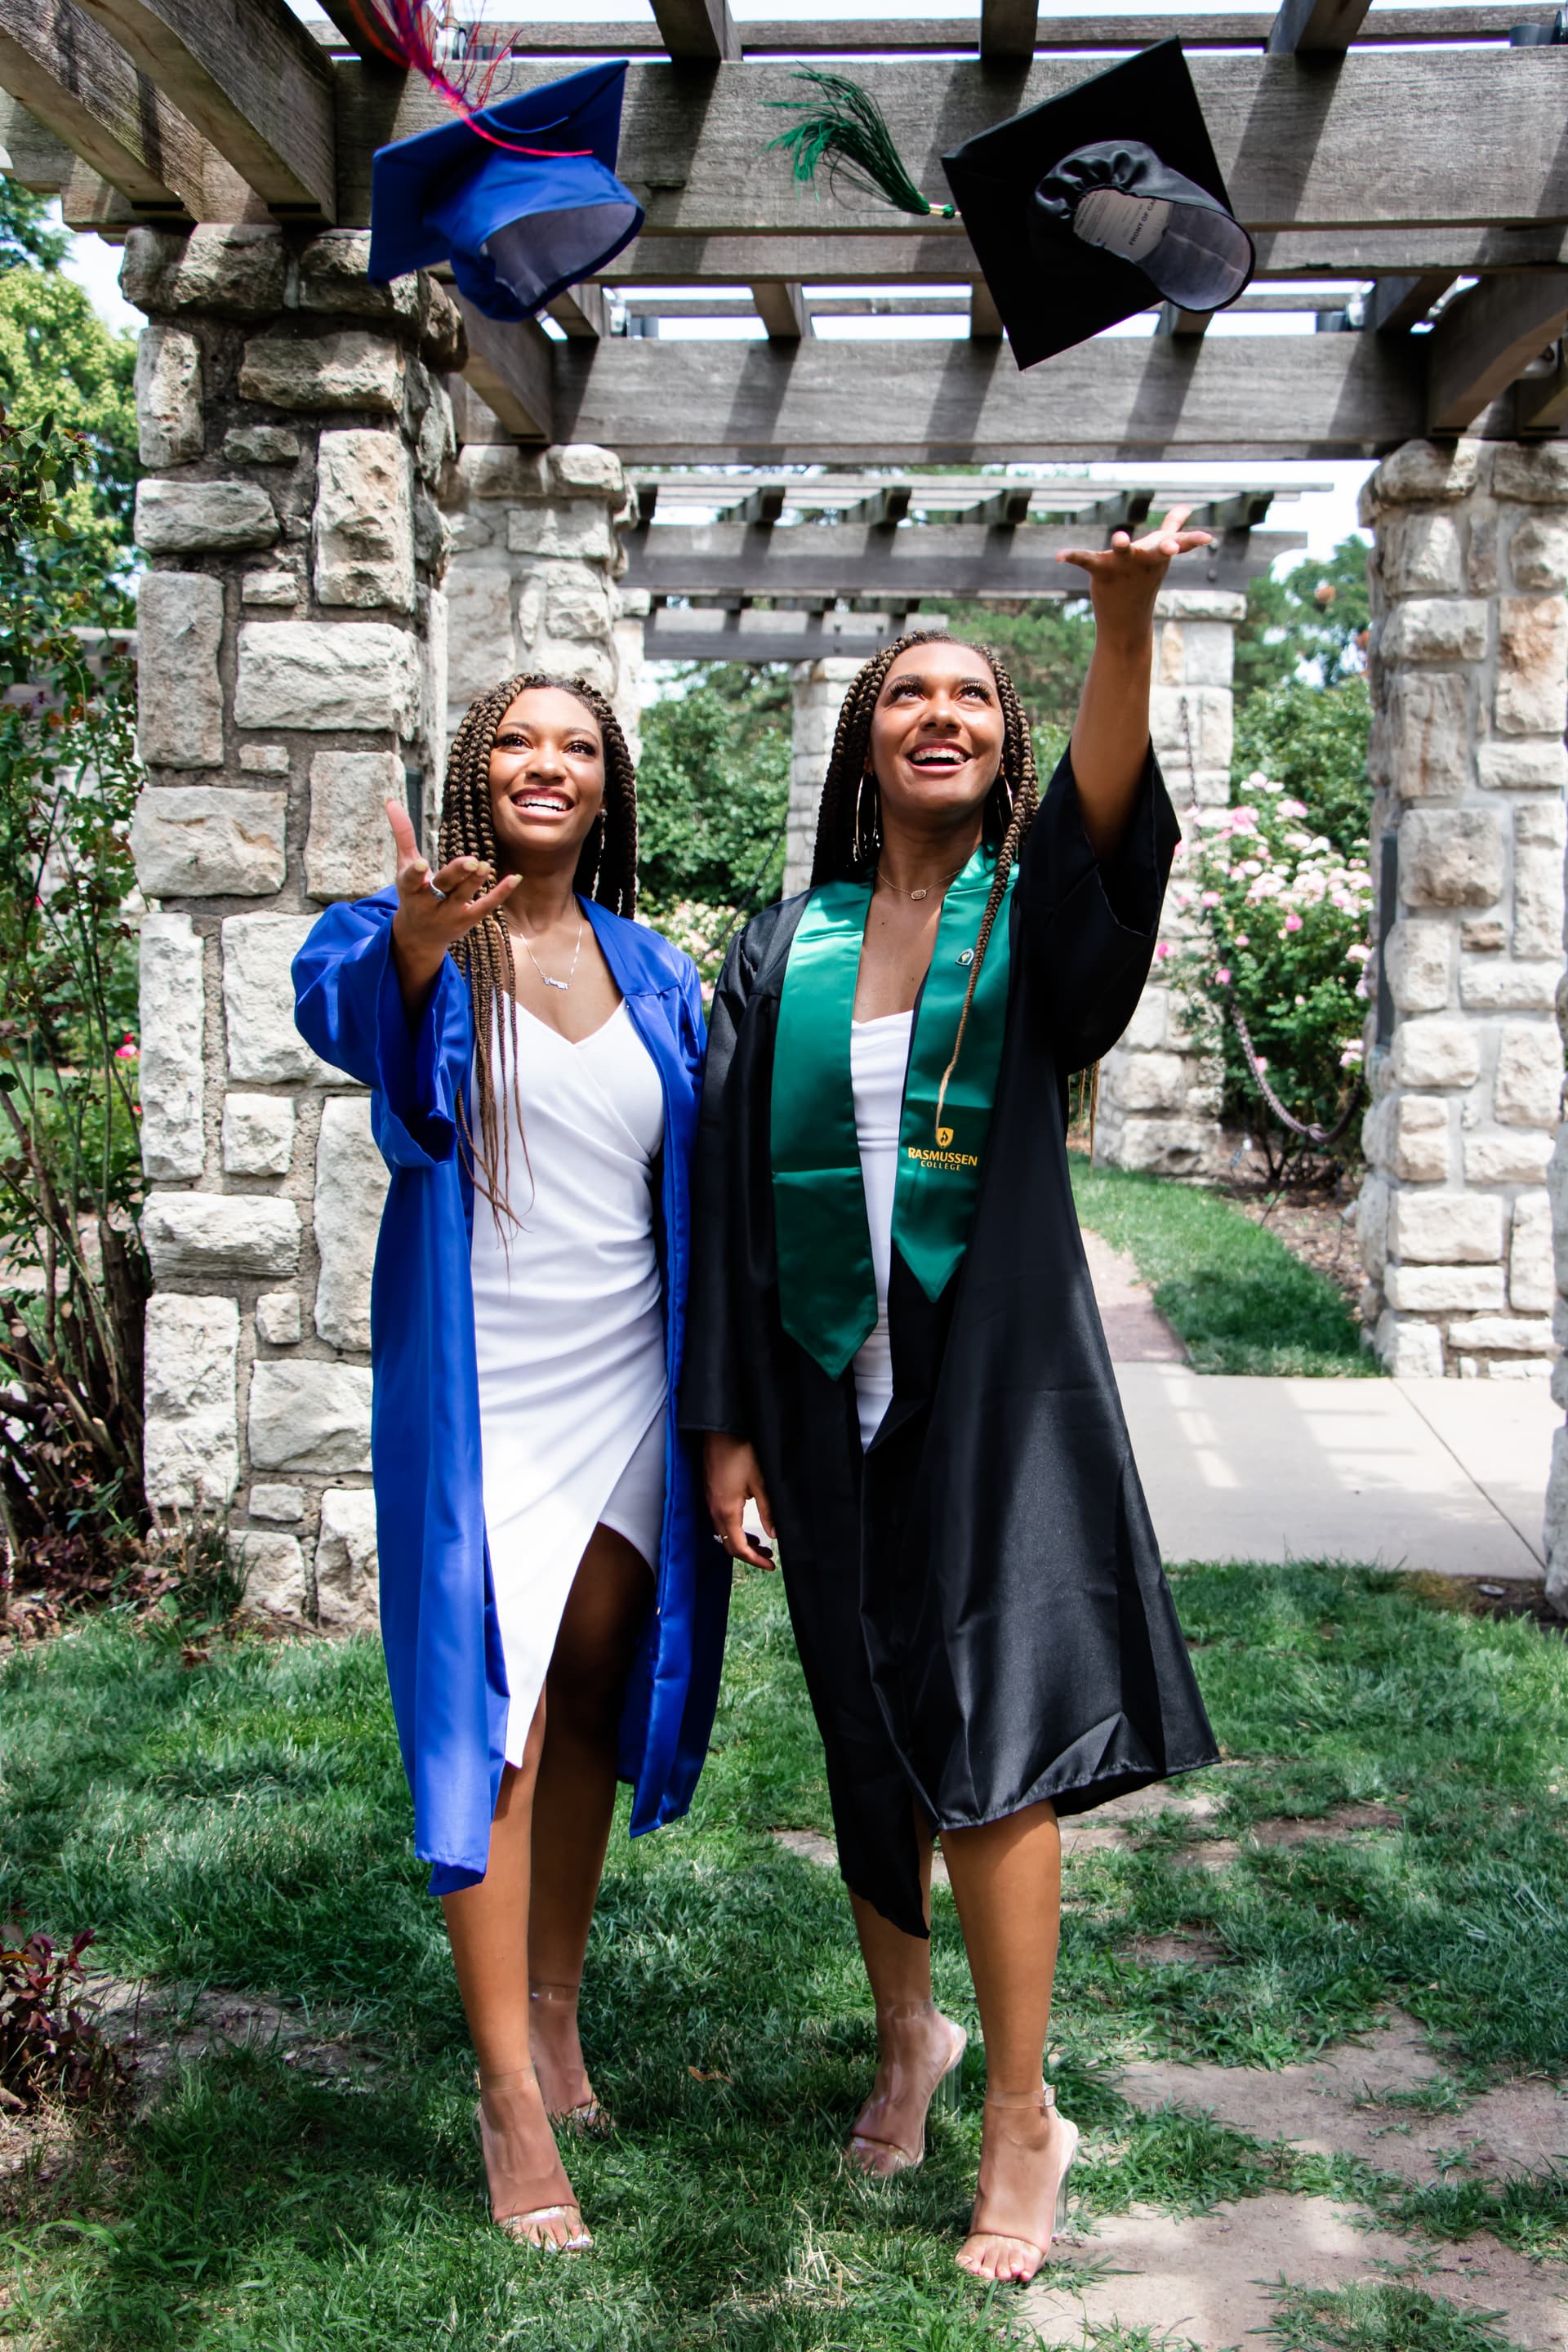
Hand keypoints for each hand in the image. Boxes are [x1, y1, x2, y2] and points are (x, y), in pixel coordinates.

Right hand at [385, 798, 518, 1016]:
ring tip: (484, 865)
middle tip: (470, 861)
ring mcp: (450, 913)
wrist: (420, 937)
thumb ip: (402, 834)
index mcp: (411, 890)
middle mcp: (430, 904)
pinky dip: (501, 893)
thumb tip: (390, 800)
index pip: (411, 881)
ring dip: (475, 880)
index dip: (416, 874)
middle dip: (456, 875)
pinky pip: (486, 905)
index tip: (421, 865)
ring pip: (464, 895)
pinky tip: (515, 878)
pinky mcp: (469, 919)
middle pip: (444, 886)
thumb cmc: (412, 893)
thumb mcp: (403, 866)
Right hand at [703, 1432, 775, 1569]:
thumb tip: (774, 1535)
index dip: (755, 1561)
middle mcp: (714, 1511)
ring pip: (724, 1534)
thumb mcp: (761, 1483)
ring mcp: (709, 1502)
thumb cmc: (740, 1453)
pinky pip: (720, 1521)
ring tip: (762, 1544)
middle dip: (749, 1555)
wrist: (719, 1432)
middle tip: (770, 1557)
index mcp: (726, 1511)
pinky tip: (747, 1525)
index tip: (771, 1565)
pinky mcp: (710, 1494)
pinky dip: (734, 1530)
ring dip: (742, 1542)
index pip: (738, 1548)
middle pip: (729, 1545)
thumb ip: (768, 1511)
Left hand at [1056, 506, 1213, 648]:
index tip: (1209, 539)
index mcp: (1159, 554)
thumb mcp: (1159, 552)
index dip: (1193, 541)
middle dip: (1166, 547)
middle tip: (1172, 547)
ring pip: (1123, 551)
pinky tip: (1059, 556)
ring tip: (1121, 538)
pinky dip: (1072, 556)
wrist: (1125, 620)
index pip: (1180, 546)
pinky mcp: (1101, 571)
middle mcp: (1144, 560)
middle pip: (1158, 551)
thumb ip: (1173, 528)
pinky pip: (1086, 559)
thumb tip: (1186, 507)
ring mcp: (1123, 566)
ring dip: (1122, 544)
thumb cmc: (1143, 578)